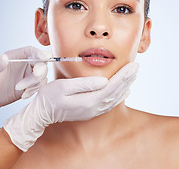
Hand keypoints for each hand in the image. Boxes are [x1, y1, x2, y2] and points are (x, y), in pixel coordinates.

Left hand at [0, 46, 51, 118]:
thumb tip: (4, 57)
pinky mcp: (31, 86)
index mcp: (16, 56)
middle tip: (31, 78)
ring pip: (42, 76)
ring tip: (19, 88)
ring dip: (34, 83)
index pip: (31, 51)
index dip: (39, 52)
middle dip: (39, 71)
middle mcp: (26, 64)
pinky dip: (33, 91)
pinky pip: (40, 86)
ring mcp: (30, 75)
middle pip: (41, 63)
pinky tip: (23, 95)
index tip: (45, 57)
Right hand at [3, 62, 137, 151]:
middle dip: (127, 79)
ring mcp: (93, 111)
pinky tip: (124, 90)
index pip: (112, 86)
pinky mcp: (90, 111)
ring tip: (132, 76)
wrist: (42, 114)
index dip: (124, 75)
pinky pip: (110, 103)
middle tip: (137, 67)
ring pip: (115, 98)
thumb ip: (84, 84)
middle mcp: (94, 108)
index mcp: (89, 101)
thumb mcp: (64, 87)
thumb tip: (104, 81)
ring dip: (125, 86)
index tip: (133, 65)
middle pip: (116, 92)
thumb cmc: (49, 97)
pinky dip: (119, 95)